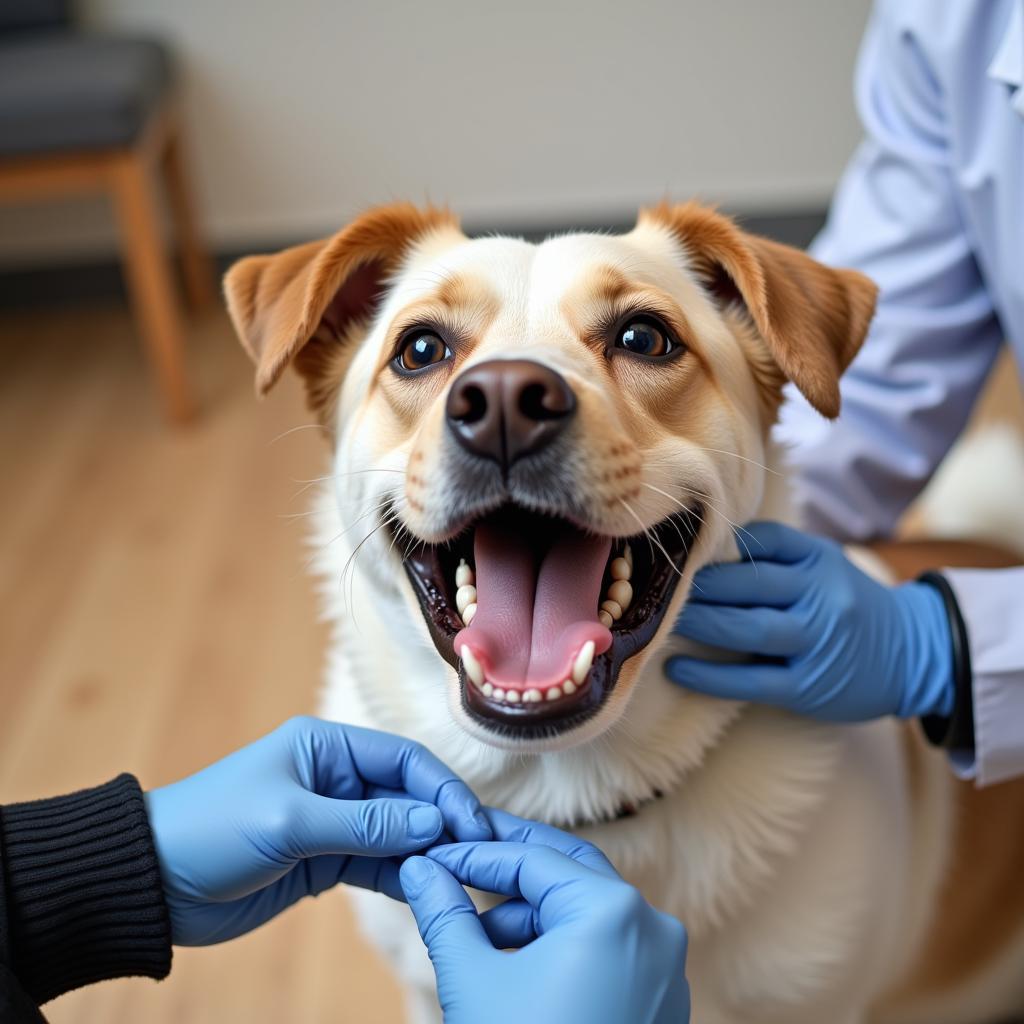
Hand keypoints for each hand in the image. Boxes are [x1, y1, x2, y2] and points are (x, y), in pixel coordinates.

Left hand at [145, 716, 490, 944]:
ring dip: (425, 851)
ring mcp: (331, 821)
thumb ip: (365, 825)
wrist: (153, 883)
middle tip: (477, 853)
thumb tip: (434, 823)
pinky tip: (428, 889)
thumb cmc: (213, 829)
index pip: (402, 759)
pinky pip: (374, 864)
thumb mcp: (291, 821)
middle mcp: (334, 778)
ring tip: (460, 874)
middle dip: (439, 822)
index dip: (441, 787)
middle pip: (405, 796)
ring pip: (395, 833)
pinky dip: (401, 875)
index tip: (469, 821)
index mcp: (325, 746)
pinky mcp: (322, 862)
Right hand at [400, 813, 689, 1023]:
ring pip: (587, 911)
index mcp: (612, 911)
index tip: (433, 857)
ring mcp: (664, 966)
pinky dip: (562, 944)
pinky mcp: (661, 1000)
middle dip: (508, 869)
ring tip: (478, 936)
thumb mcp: (473, 979)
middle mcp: (652, 927)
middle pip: (568, 871)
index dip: (475, 854)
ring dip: (531, 912)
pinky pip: (608, 948)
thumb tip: (419, 868)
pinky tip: (516, 964)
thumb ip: (444, 911)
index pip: (533, 858)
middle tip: (458, 861)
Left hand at [665, 521, 953, 721]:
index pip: (764, 541)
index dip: (720, 544)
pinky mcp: (809, 687)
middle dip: (698, 584)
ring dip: (699, 623)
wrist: (917, 654)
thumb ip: (774, 555)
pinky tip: (677, 668)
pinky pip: (751, 681)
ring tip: (660, 621)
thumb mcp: (824, 566)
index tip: (680, 546)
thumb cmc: (847, 604)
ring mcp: (816, 643)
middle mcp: (821, 597)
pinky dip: (709, 676)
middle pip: (749, 583)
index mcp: (820, 560)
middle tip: (656, 584)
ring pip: (748, 629)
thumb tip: (702, 548)